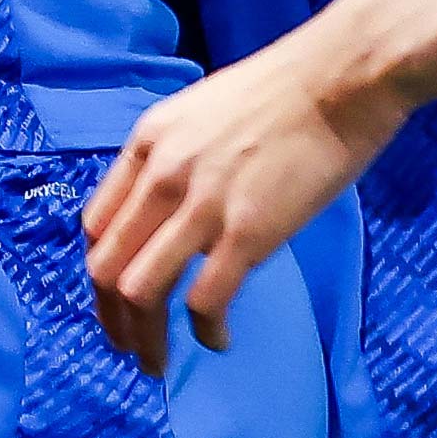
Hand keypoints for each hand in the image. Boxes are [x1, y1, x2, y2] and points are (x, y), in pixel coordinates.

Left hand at [82, 27, 415, 373]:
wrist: (341, 76)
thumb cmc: (285, 91)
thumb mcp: (202, 112)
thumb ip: (175, 158)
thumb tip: (170, 204)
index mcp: (147, 143)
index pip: (95, 226)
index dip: (100, 274)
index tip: (117, 301)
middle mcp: (161, 175)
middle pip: (105, 268)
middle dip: (112, 320)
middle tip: (130, 348)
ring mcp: (202, 205)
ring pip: (140, 292)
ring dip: (145, 339)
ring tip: (159, 361)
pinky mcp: (247, 231)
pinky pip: (205, 300)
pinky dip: (205, 332)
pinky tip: (219, 341)